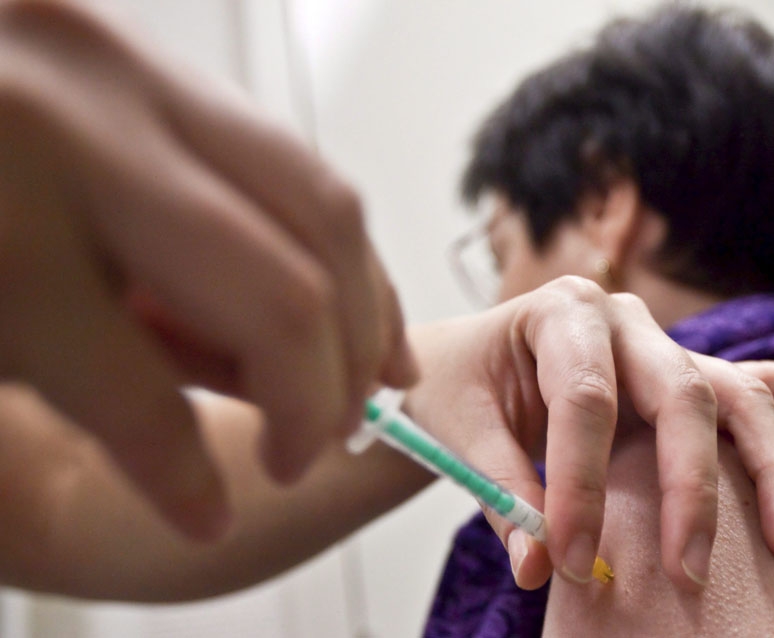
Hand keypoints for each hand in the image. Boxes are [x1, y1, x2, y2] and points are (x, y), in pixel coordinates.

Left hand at [0, 1, 416, 539]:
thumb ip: (117, 373)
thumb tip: (253, 398)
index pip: (133, 392)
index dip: (185, 475)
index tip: (211, 511)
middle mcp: (81, 124)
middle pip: (289, 293)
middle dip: (326, 391)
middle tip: (321, 437)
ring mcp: (134, 69)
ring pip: (327, 210)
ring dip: (364, 312)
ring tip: (365, 375)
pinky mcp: (164, 53)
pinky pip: (299, 163)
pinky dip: (337, 243)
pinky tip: (352, 292)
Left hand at [405, 277, 773, 590]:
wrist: (469, 359)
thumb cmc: (462, 387)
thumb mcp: (462, 431)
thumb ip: (500, 494)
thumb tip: (538, 566)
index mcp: (560, 313)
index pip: (584, 398)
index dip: (578, 481)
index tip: (567, 556)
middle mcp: (624, 319)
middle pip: (677, 395)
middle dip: (686, 487)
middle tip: (684, 571)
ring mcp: (662, 344)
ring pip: (733, 396)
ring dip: (767, 467)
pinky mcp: (685, 373)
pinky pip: (758, 383)